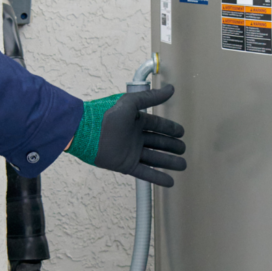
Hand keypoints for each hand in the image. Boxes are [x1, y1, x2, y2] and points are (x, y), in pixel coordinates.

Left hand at [66, 84, 185, 186]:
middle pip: (158, 142)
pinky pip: (145, 172)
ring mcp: (131, 151)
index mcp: (135, 120)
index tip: (182, 132)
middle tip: (184, 149)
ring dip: (168, 162)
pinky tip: (170, 182)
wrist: (87, 133)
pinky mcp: (126, 165)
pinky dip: (158, 177)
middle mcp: (134, 136)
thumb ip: (151, 97)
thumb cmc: (107, 115)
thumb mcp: (130, 103)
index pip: (157, 125)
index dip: (170, 128)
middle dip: (171, 146)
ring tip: (183, 165)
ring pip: (154, 158)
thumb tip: (171, 88)